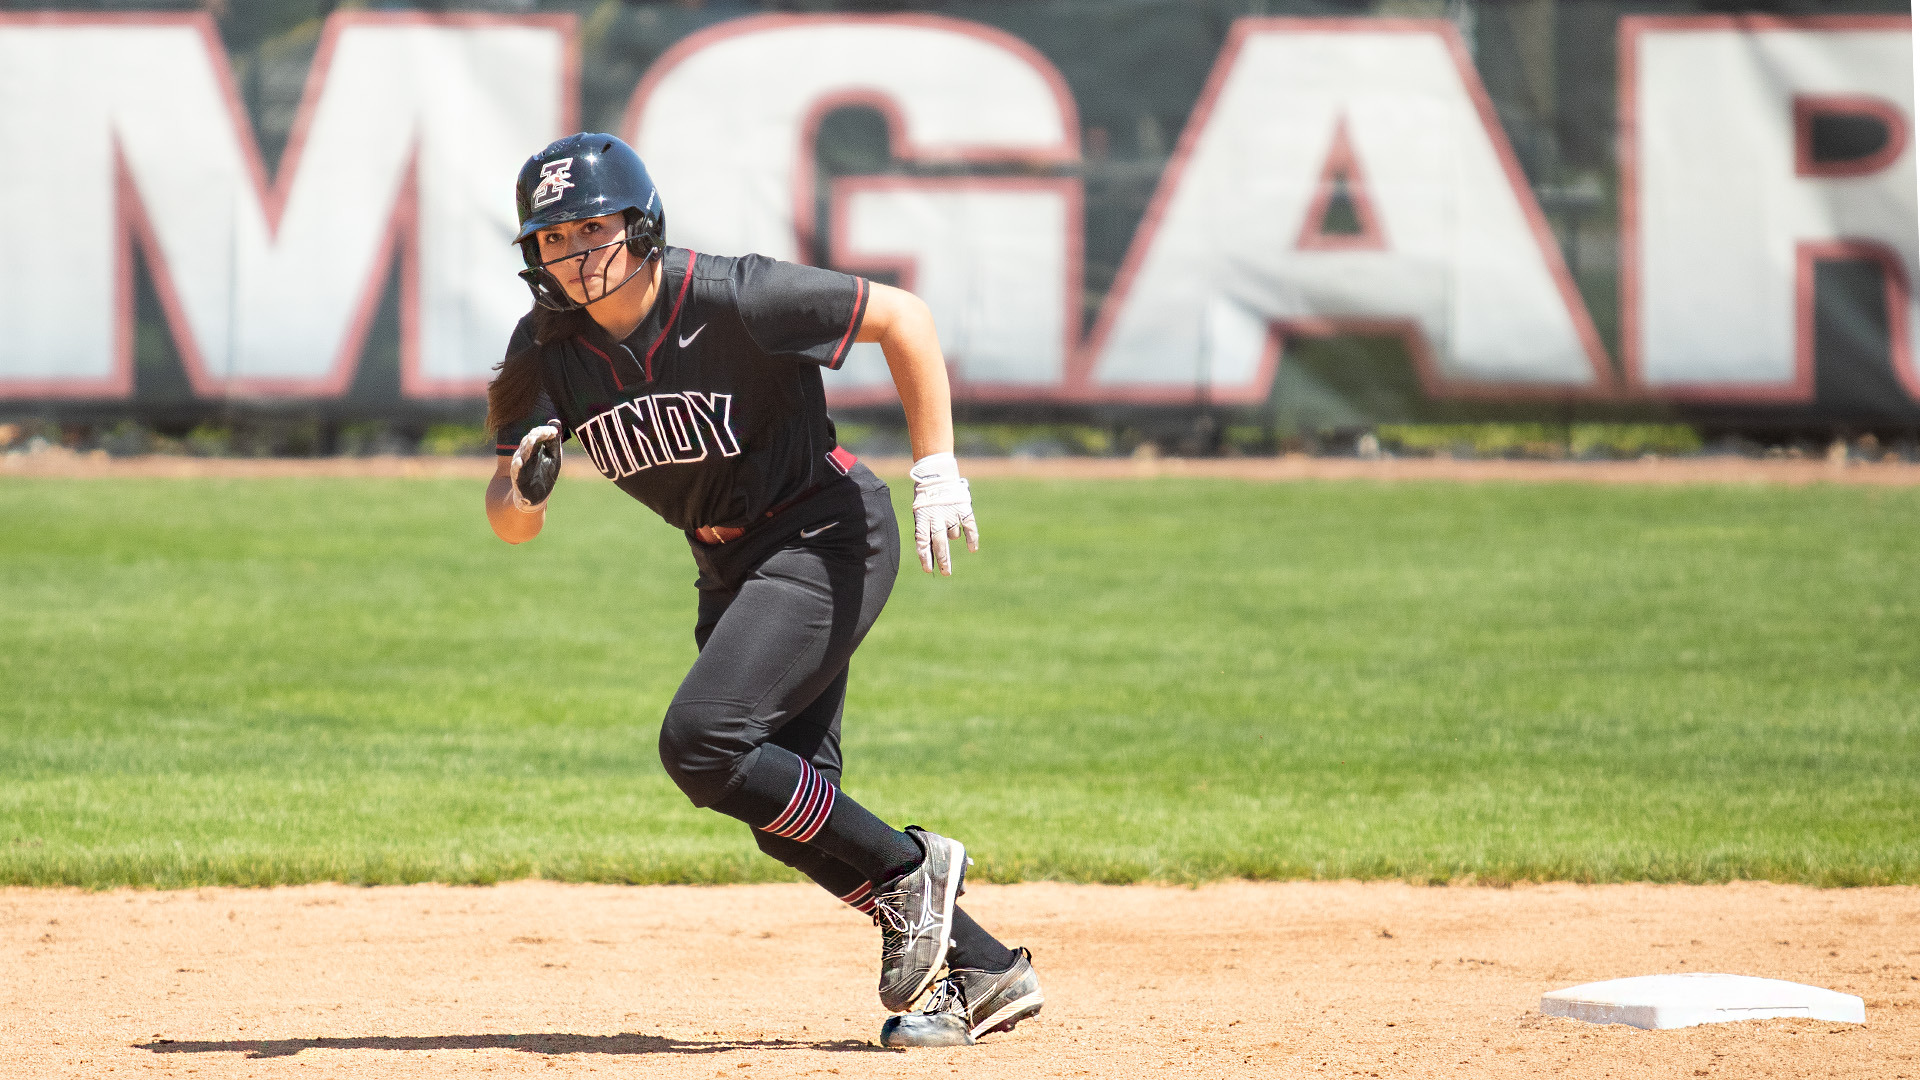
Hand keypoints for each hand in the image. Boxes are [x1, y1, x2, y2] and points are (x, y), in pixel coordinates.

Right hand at [509, 424, 561, 510]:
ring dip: (527, 446)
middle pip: (528, 442)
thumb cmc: (544, 475)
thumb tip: (556, 423)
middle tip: (544, 432)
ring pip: (521, 454)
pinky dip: (517, 467)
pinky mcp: (517, 479)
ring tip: (533, 439)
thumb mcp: (553, 458)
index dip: (544, 432)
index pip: (536, 435)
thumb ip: (554, 442)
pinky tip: (519, 462)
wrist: (535, 498)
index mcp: (533, 449)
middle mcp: (524, 455)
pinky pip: (515, 472)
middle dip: (536, 436)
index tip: (555, 431)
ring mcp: (520, 467)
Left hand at [908, 452, 977, 574]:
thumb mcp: (920, 513)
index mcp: (923, 518)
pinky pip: (969, 527)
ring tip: (949, 540)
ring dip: (952, 539)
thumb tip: (930, 553)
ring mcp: (950, 513)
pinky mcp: (963, 509)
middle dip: (942, 560)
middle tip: (946, 573)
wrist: (936, 474)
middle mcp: (936, 517)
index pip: (923, 542)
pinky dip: (972, 538)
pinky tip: (972, 549)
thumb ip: (925, 530)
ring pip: (953, 535)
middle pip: (939, 543)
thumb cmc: (926, 498)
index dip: (925, 557)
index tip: (928, 570)